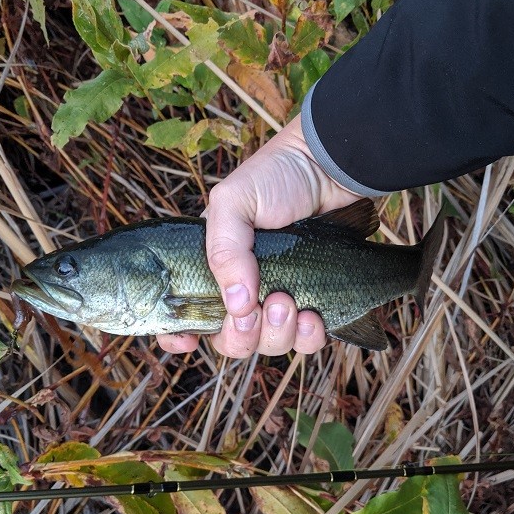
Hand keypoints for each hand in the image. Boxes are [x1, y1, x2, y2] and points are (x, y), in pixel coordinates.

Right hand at [157, 115, 361, 356]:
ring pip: (268, 345)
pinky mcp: (313, 303)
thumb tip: (237, 305)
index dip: (180, 334)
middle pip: (229, 340)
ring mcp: (279, 297)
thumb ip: (224, 250)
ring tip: (290, 301)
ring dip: (278, 334)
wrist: (333, 168)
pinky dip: (308, 337)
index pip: (186, 314)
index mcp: (213, 265)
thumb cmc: (278, 176)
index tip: (189, 341)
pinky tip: (313, 315)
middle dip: (242, 335)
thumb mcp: (235, 202)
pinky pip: (306, 342)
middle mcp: (242, 288)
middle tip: (263, 305)